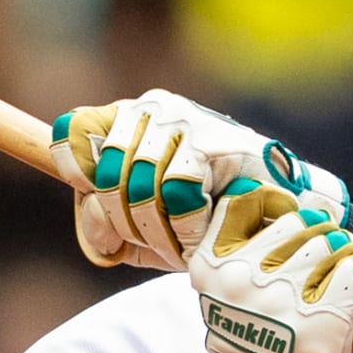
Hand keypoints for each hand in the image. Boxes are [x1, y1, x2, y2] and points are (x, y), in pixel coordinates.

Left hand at [50, 91, 347, 272]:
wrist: (280, 217)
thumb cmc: (208, 222)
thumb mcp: (143, 226)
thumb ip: (104, 222)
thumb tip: (93, 221)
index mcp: (128, 121)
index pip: (72, 133)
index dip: (77, 175)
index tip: (98, 201)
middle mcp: (151, 110)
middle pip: (102, 175)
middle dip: (125, 223)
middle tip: (157, 240)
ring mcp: (182, 121)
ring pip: (137, 187)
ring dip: (159, 232)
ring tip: (184, 242)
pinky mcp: (211, 141)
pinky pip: (175, 192)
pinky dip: (187, 226)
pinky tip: (204, 232)